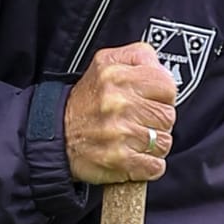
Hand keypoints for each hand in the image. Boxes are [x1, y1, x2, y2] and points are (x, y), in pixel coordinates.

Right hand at [63, 44, 177, 184]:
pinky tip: (135, 156)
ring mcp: (119, 133)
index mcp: (117, 76)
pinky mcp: (119, 160)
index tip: (151, 100)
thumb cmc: (85, 101)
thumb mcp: (106, 62)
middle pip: (168, 116)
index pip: (167, 86)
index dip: (163, 95)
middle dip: (158, 121)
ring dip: (153, 144)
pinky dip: (149, 165)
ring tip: (134, 138)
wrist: (56, 135)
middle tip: (140, 120)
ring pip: (164, 142)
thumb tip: (163, 68)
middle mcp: (117, 103)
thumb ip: (139, 56)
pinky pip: (155, 166)